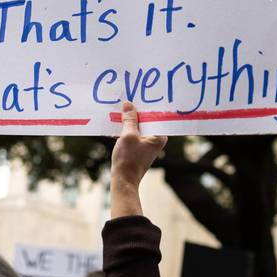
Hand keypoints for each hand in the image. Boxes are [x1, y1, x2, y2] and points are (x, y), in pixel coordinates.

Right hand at [110, 101, 166, 216]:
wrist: (123, 180)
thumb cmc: (128, 159)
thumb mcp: (127, 135)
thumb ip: (129, 119)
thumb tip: (128, 104)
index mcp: (160, 135)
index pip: (154, 115)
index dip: (145, 106)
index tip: (137, 95)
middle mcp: (156, 139)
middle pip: (146, 120)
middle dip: (135, 112)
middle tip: (126, 100)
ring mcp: (148, 144)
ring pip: (138, 126)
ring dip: (129, 120)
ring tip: (120, 109)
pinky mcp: (139, 148)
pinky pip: (134, 133)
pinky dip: (126, 128)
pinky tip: (117, 123)